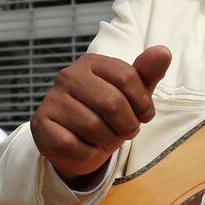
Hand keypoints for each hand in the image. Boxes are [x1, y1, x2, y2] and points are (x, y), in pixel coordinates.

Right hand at [30, 46, 172, 179]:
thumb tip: (163, 52)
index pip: (128, 77)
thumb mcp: (132, 95)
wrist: (75, 145)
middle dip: (127, 125)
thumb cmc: (107, 116)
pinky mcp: (40, 124)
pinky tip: (85, 147)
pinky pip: (73, 144)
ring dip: (107, 141)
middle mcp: (68, 76)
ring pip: (93, 126)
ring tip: (104, 139)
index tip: (144, 116)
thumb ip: (147, 73)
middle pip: (112, 103)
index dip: (143, 104)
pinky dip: (87, 153)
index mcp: (92, 62)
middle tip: (124, 131)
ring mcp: (52, 99)